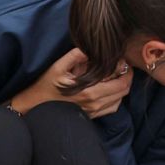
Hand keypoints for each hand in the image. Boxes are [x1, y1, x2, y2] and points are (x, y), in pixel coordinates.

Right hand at [10, 48, 131, 117]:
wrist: (38, 104)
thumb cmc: (47, 84)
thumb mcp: (59, 66)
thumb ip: (76, 56)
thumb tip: (90, 48)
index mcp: (90, 91)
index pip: (120, 81)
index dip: (125, 68)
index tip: (120, 59)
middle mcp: (96, 103)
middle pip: (124, 90)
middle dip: (127, 76)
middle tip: (122, 66)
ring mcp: (95, 111)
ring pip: (120, 99)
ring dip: (122, 87)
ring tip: (117, 76)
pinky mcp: (93, 115)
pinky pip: (113, 108)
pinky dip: (117, 98)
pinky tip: (110, 89)